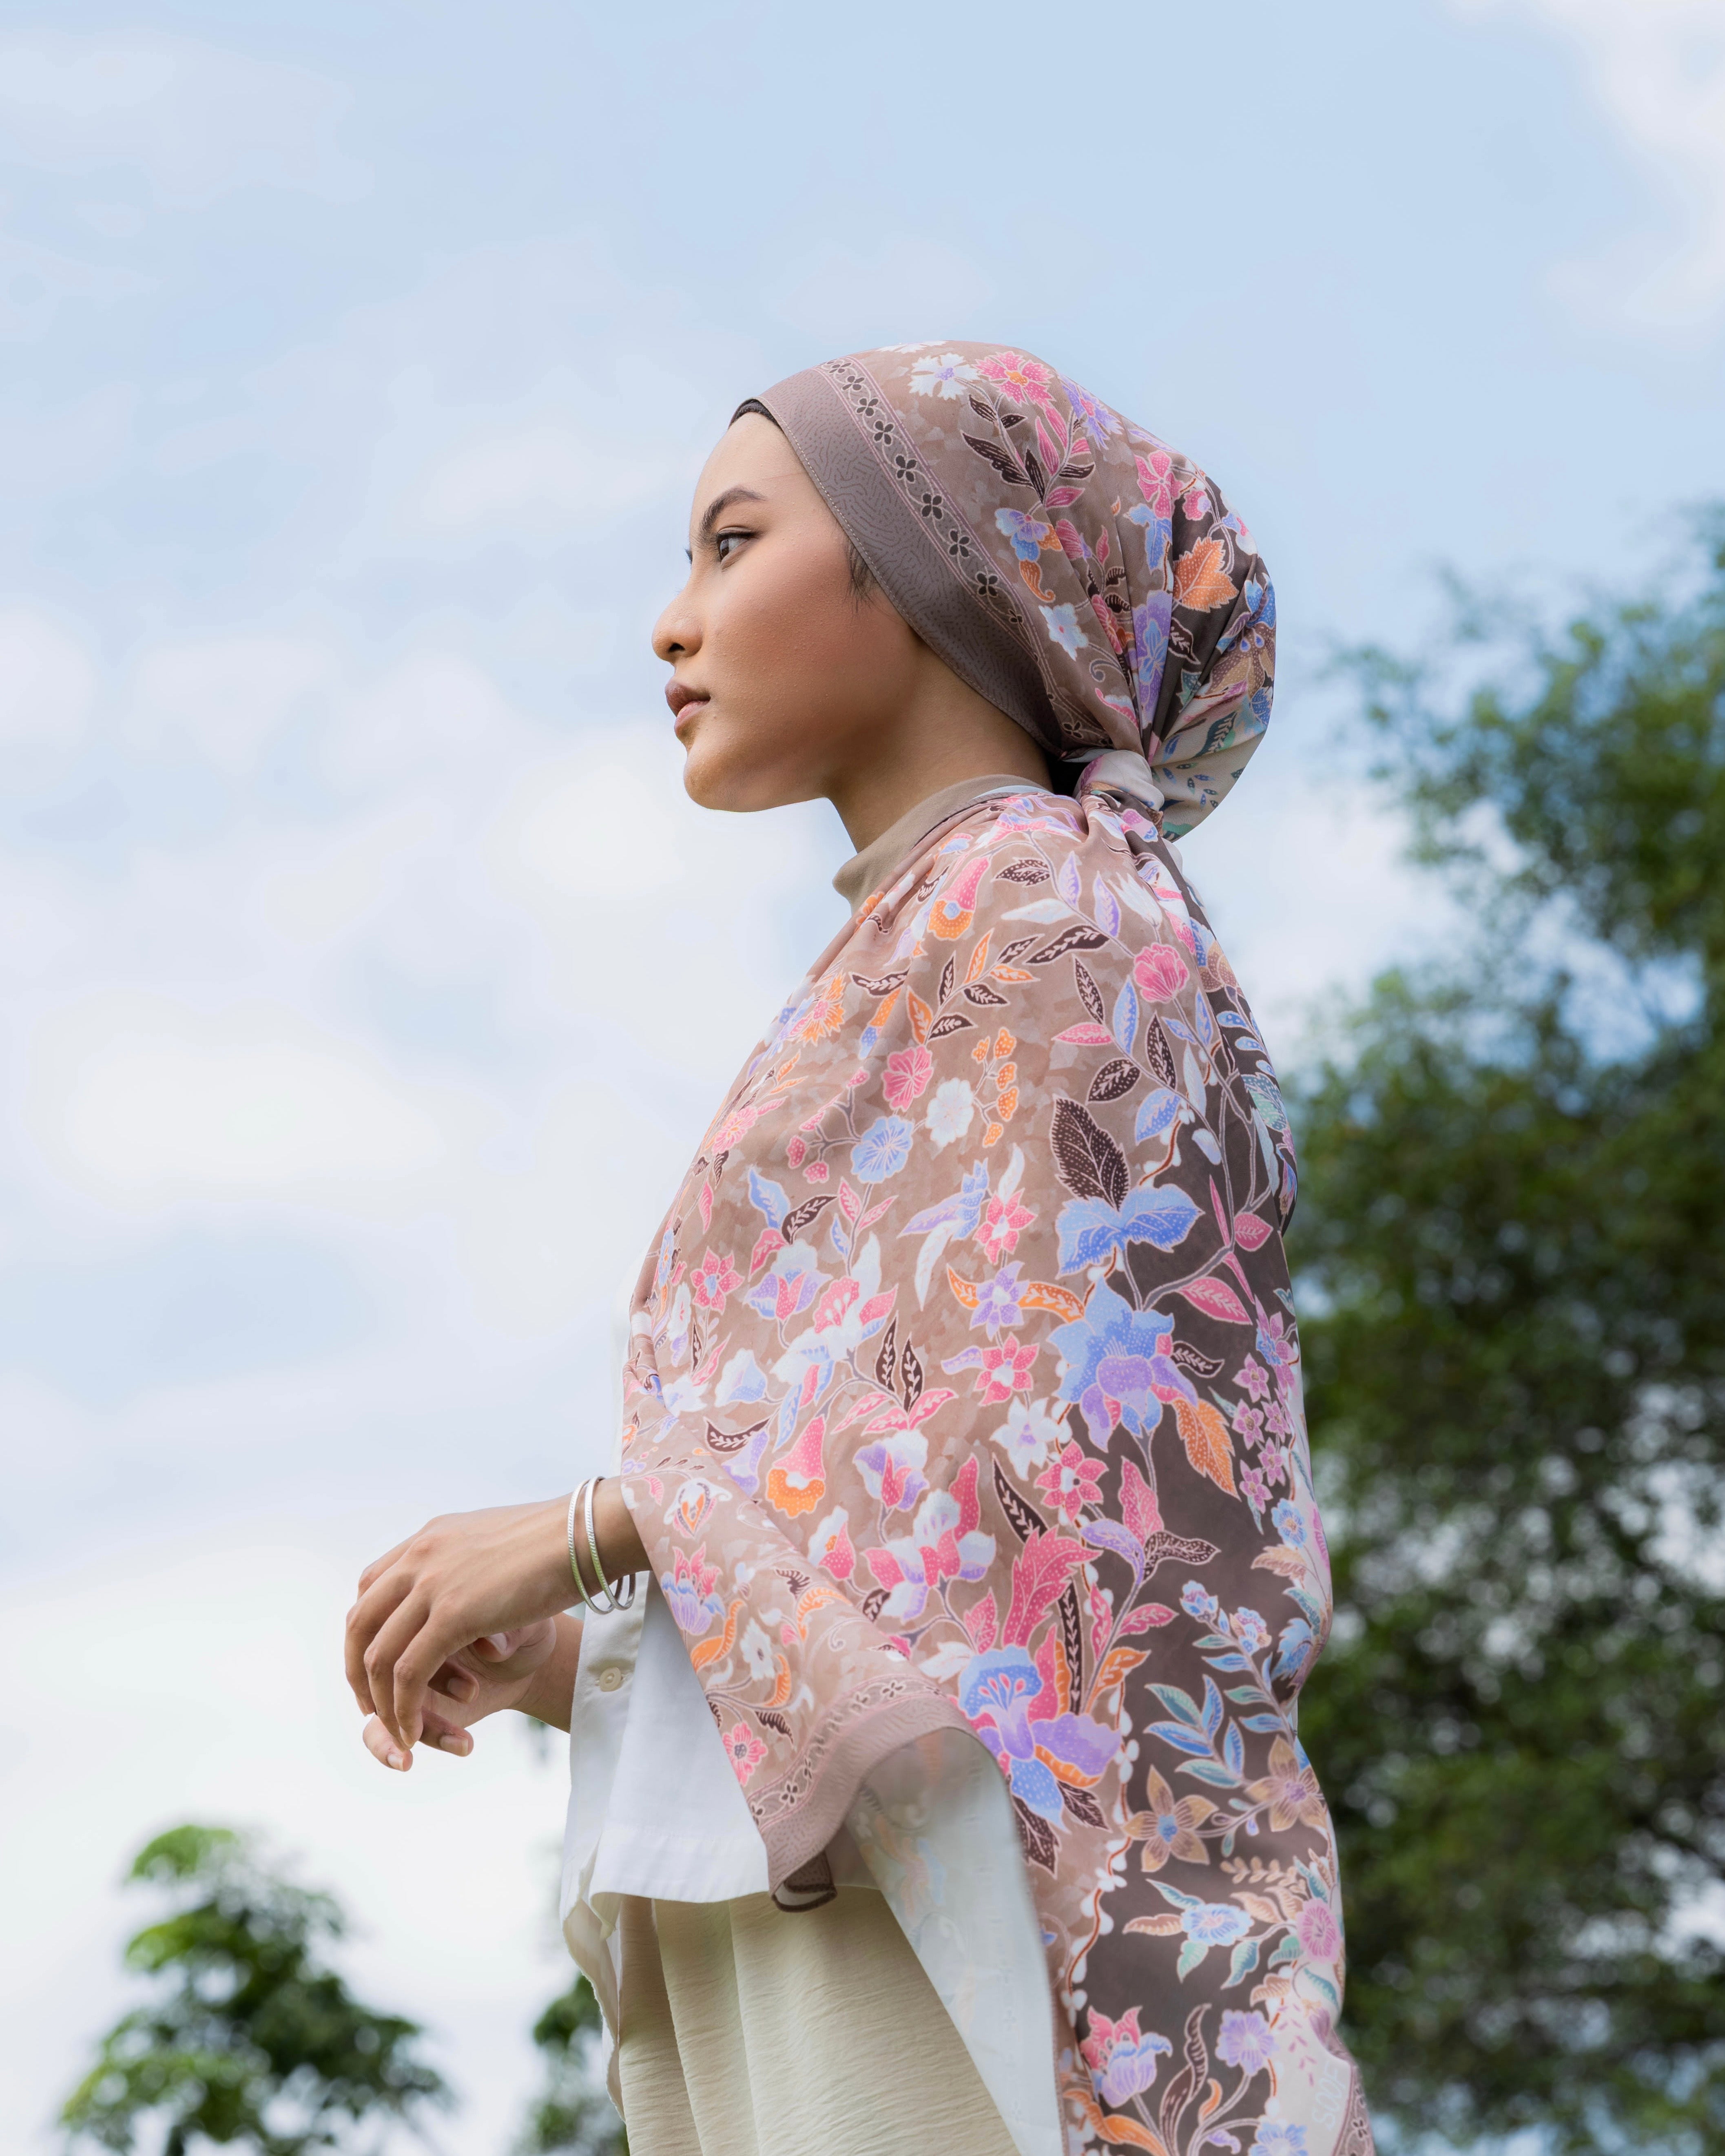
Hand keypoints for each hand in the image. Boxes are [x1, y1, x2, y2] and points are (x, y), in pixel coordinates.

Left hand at [346, 1499, 576, 1751]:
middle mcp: (420, 1557)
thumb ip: (471, 1562)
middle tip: (376, 1710)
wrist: (590, 1532)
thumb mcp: (497, 1544)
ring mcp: (434, 1584)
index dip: (367, 1634)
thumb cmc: (561, 1539)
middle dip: (359, 1675)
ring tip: (399, 1733)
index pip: (371, 1588)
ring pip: (380, 1656)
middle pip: (360, 1625)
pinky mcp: (455, 1614)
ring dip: (382, 1704)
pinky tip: (414, 1733)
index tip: (380, 1668)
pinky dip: (404, 1709)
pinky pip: (409, 1673)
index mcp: (429, 1539)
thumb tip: (469, 1578)